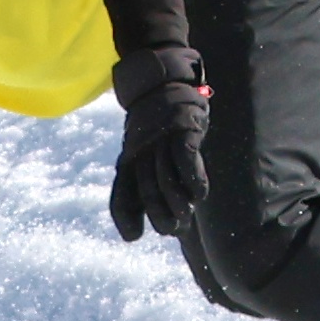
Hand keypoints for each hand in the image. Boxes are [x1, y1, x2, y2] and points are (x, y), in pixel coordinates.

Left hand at [107, 44, 209, 242]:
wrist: (163, 84)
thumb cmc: (154, 130)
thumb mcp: (140, 156)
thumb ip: (137, 190)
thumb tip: (132, 236)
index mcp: (127, 160)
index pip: (120, 193)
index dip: (124, 217)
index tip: (133, 236)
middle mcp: (140, 151)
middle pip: (147, 190)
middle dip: (159, 215)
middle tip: (173, 229)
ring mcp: (162, 139)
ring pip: (166, 177)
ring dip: (177, 202)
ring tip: (186, 215)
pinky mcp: (184, 129)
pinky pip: (186, 158)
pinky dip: (194, 180)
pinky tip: (199, 194)